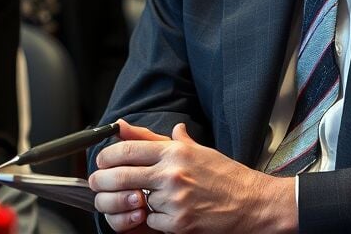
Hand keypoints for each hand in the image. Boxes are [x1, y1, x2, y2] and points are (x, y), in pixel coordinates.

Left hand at [90, 122, 295, 232]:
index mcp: (174, 152)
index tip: (101, 161)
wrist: (252, 202)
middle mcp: (172, 173)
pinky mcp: (180, 223)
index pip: (127, 149)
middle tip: (98, 183)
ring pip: (135, 201)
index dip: (107, 156)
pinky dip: (153, 220)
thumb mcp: (194, 150)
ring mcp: (175, 200)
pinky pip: (151, 222)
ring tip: (141, 199)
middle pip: (122, 176)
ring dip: (134, 202)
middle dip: (103, 181)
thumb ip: (158, 139)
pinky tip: (165, 214)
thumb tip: (128, 127)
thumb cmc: (224, 175)